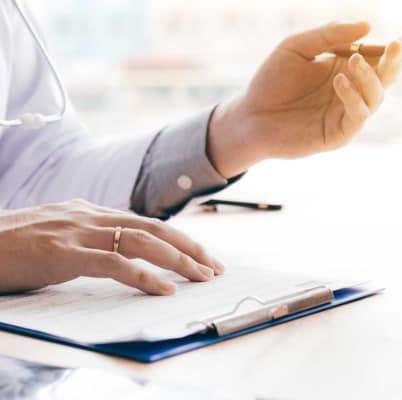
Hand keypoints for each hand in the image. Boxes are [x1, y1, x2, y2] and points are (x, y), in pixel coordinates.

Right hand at [0, 199, 223, 294]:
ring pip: (141, 241)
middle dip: (189, 247)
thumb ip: (89, 238)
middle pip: (153, 228)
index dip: (177, 238)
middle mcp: (90, 216)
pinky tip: (165, 290)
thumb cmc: (12, 245)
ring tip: (202, 276)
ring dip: (177, 260)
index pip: (145, 222)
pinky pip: (114, 263)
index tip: (200, 254)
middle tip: (215, 266)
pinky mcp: (64, 253)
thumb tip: (119, 251)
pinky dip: (144, 276)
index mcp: (91, 211)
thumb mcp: (59, 234)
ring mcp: (78, 232)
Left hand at [208, 21, 401, 177]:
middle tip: (395, 46)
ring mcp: (344, 114)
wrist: (250, 116)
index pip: (378, 57)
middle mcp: (349, 91)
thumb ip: (330, 35)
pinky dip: (353, 97)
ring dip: (370, 77)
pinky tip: (338, 81)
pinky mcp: (338, 134)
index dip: (401, 46)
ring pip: (376, 97)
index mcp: (343, 68)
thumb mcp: (296, 48)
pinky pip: (358, 116)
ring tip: (352, 61)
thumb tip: (368, 26)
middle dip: (394, 62)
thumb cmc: (270, 81)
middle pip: (385, 77)